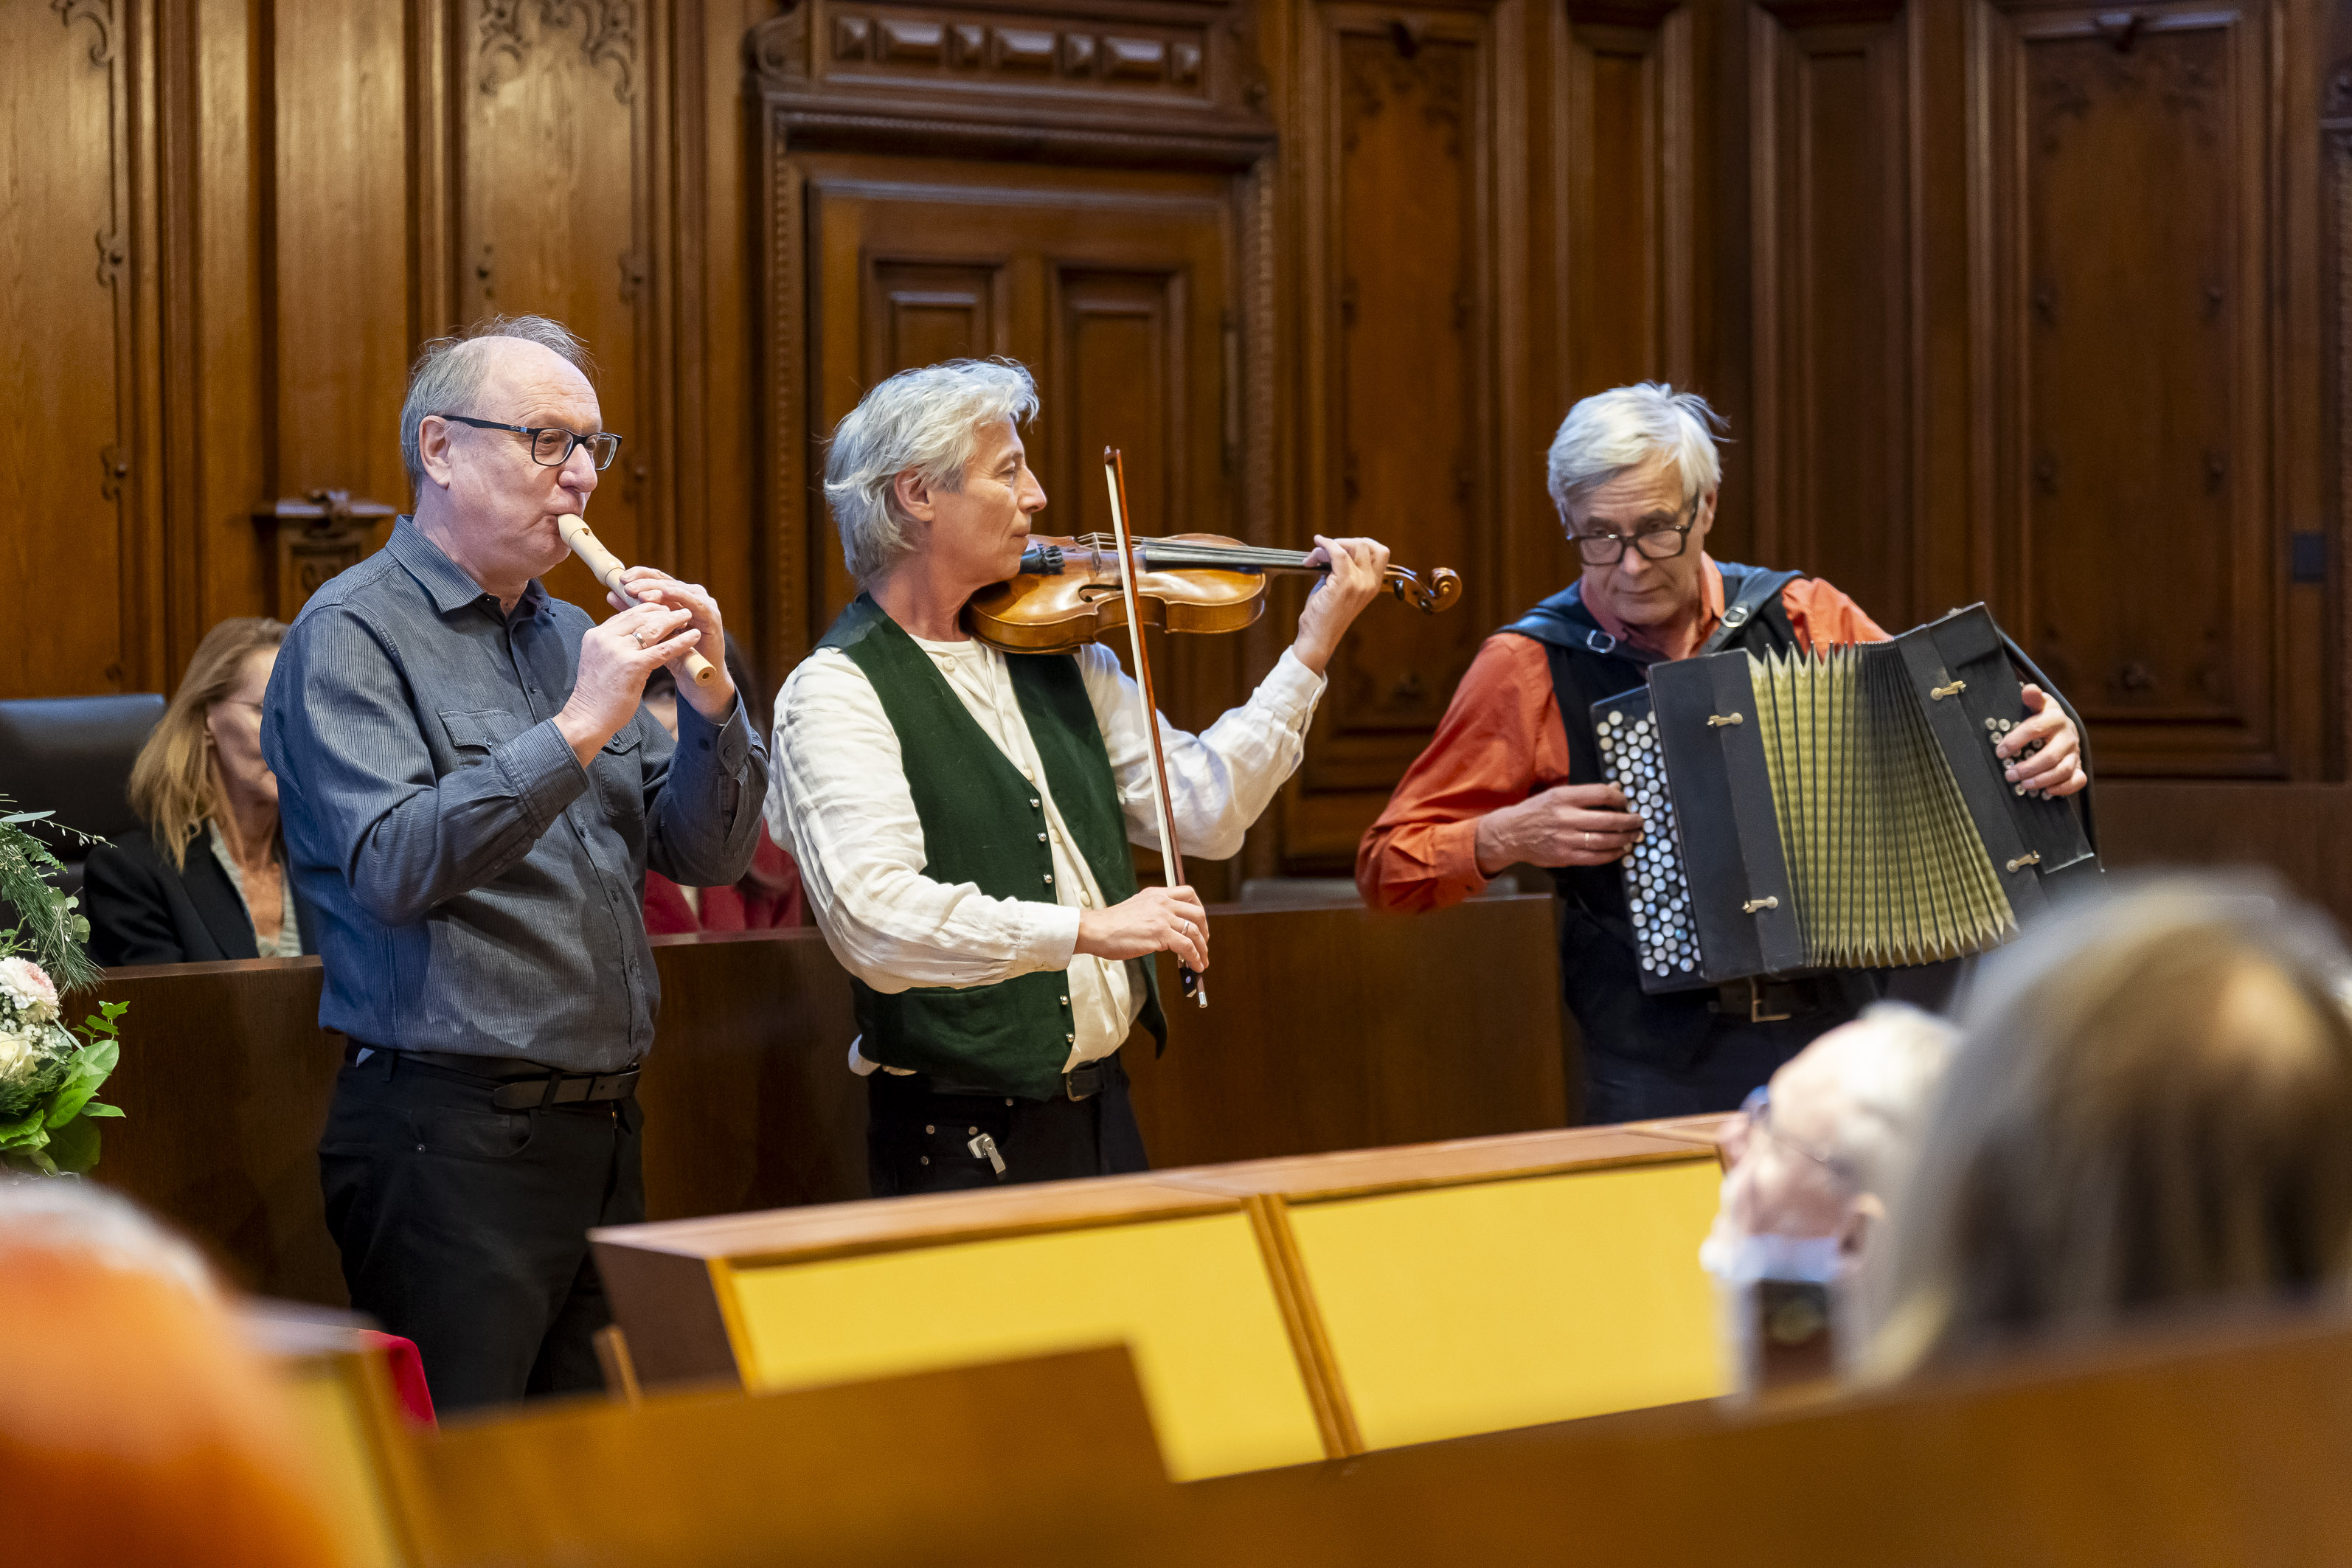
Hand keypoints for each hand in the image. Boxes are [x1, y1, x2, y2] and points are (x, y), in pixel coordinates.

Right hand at [555, 601, 699, 764]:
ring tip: (689, 615)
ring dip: (674, 620)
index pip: (626, 614)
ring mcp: (618, 650)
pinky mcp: (633, 665)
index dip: (647, 610)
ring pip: (652, 627)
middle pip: (640, 616)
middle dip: (662, 611)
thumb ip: (613, 645)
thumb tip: (634, 636)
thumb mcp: (600, 661)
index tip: (663, 609)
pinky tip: (694, 636)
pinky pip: (663, 648)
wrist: (588, 717)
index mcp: (596, 635)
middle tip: (680, 610)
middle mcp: (605, 638)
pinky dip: (681, 641)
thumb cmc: (597, 694)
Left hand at [612, 567, 736, 721]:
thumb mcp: (649, 633)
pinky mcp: (711, 614)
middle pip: (664, 581)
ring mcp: (702, 603)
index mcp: (675, 595)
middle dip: (644, 583)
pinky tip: (665, 594)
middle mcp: (689, 595)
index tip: (620, 580)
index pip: (655, 578)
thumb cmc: (672, 656)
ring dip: (657, 590)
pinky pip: (693, 601)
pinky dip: (678, 596)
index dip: (638, 576)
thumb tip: (610, 594)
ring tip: (640, 594)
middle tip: (627, 585)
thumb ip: (634, 613)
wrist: (696, 678)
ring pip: (676, 589)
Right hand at [1075, 885, 1209, 972]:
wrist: (1096, 930)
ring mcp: (1163, 917)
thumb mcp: (1135, 909)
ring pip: (1195, 931)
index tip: (1200, 923)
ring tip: (1201, 961)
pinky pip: (1187, 946)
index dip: (1199, 909)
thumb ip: (1152, 913)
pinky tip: (1194, 965)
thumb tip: (1165, 928)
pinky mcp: (1161, 933)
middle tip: (1203, 943)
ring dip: (1202, 949)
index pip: (1188, 893)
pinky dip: (1195, 957)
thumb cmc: (1109, 925)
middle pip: (1197, 913)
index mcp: (1156, 894)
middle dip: (1205, 930)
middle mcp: (1162, 902)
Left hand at [1290, 536, 1391, 675]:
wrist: (1318, 638)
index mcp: (1373, 585)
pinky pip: (1338, 553)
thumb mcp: (1340, 589)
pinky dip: (1326, 544)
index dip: (1361, 543)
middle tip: (1323, 553)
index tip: (1343, 546)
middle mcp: (1370, 583)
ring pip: (1350, 547)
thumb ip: (1343, 570)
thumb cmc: (1325, 616)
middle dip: (1342, 542)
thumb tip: (1331, 549)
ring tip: (1315, 557)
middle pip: (1365, 545)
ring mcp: (1359, 583)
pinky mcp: (1344, 584)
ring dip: (1330, 546)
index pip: (1381, 552)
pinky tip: (1317, 542)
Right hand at [1473, 782, 1645, 875]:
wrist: (1511, 834)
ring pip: (1605, 841)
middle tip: (1639, 821)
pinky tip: (1620, 850)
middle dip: (1630, 821)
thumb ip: (1584, 793)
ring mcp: (1565, 839)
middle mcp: (1565, 818)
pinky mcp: (1565, 856)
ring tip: (1634, 836)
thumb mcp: (1555, 794)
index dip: (1619, 798)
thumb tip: (1615, 788)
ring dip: (1625, 838)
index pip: (1601, 794)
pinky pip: (1596, 857)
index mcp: (1563, 797)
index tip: (1626, 802)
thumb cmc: (1535, 812)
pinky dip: (1612, 854)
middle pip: (1608, 820)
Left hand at [1997, 685, 2088, 798]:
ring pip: (2063, 770)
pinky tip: (2046, 792)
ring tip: (2022, 785)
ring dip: (2042, 780)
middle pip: (2051, 755)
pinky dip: (2063, 788)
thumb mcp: (2037, 704)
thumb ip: (2032, 697)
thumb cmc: (2042, 716)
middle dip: (2028, 767)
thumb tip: (2028, 688)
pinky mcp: (2079, 766)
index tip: (2000, 752)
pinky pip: (2077, 780)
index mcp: (2055, 717)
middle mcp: (2068, 735)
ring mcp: (2075, 752)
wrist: (2062, 726)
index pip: (2035, 728)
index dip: (2016, 740)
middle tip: (2009, 774)